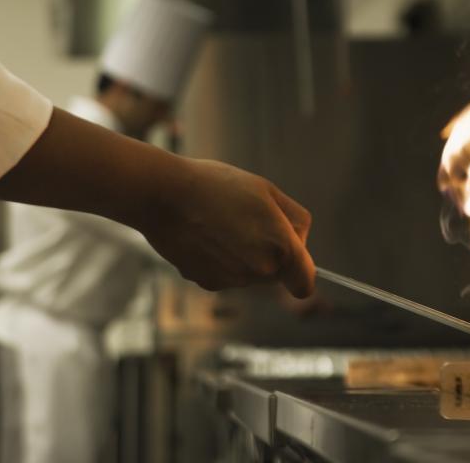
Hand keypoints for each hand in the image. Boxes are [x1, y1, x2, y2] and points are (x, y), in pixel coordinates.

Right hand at [141, 159, 315, 297]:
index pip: (304, 283)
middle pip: (276, 274)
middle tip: (248, 220)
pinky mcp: (207, 283)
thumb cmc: (218, 186)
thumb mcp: (267, 190)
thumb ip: (295, 219)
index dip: (301, 270)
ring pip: (250, 275)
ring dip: (244, 256)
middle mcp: (258, 272)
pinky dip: (220, 260)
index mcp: (280, 249)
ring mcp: (232, 281)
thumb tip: (300, 240)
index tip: (292, 254)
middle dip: (270, 253)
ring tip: (222, 224)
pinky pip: (225, 274)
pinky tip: (206, 235)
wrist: (165, 195)